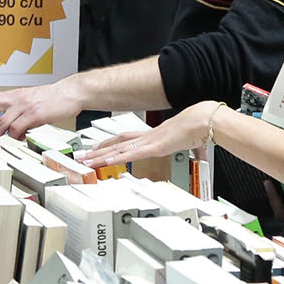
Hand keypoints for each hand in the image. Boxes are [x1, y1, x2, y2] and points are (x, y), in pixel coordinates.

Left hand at [0, 79, 79, 137]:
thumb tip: (9, 129)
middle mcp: (16, 99)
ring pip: (2, 122)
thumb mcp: (30, 101)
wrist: (71, 92)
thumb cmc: (52, 98)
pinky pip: (19, 128)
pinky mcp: (35, 115)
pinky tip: (16, 140)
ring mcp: (25, 107)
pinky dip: (15, 136)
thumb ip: (17, 112)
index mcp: (14, 95)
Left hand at [75, 102, 209, 167]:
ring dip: (101, 157)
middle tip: (82, 157)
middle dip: (97, 152)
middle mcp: (146, 138)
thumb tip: (200, 155)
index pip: (124, 140)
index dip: (109, 144)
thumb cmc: (196, 128)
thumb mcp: (188, 142)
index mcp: (151, 136)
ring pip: (118, 151)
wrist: (202, 121)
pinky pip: (131, 155)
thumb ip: (191, 149)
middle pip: (115, 145)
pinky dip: (118, 158)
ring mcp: (148, 143)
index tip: (97, 149)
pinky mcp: (153, 148)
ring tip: (86, 161)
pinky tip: (107, 162)